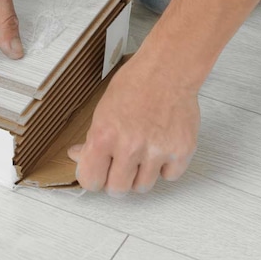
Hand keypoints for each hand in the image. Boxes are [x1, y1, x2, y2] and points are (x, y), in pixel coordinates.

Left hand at [68, 50, 202, 195]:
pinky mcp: (181, 150)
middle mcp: (130, 147)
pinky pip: (169, 176)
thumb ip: (92, 139)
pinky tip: (162, 148)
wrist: (168, 69)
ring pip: (143, 187)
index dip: (93, 179)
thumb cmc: (136, 84)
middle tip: (121, 165)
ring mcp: (158, 150)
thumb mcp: (103, 110)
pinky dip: (165, 167)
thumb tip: (79, 157)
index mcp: (105, 136)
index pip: (90, 181)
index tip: (97, 174)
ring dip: (140, 174)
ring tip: (143, 152)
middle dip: (116, 180)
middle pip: (118, 190)